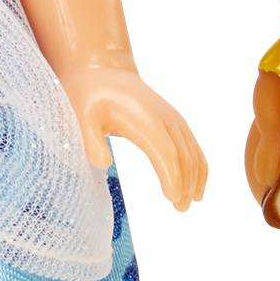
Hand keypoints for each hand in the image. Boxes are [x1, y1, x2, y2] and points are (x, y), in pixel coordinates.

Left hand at [57, 66, 208, 211]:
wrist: (104, 71)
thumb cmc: (90, 96)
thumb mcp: (80, 116)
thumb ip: (90, 140)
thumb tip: (102, 163)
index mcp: (143, 118)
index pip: (165, 151)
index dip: (172, 176)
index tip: (173, 199)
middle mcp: (164, 117)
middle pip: (183, 154)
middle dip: (185, 183)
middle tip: (181, 209)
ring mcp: (173, 118)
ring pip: (192, 151)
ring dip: (195, 178)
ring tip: (189, 203)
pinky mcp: (175, 121)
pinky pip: (193, 146)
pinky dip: (199, 166)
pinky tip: (195, 186)